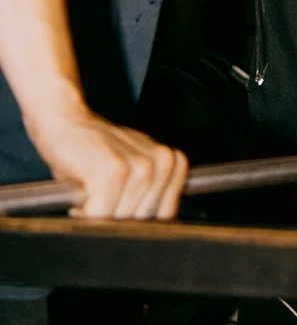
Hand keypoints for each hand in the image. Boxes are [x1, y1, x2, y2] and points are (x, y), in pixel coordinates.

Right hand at [29, 106, 187, 218]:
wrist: (67, 123)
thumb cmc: (95, 152)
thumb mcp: (130, 172)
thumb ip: (146, 195)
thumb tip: (149, 234)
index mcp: (169, 162)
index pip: (164, 214)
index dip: (136, 219)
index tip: (120, 209)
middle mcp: (161, 161)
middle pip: (141, 222)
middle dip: (116, 218)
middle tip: (102, 198)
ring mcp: (139, 166)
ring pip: (121, 221)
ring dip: (99, 215)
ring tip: (91, 193)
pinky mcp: (113, 171)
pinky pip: (101, 215)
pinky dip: (85, 212)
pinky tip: (81, 197)